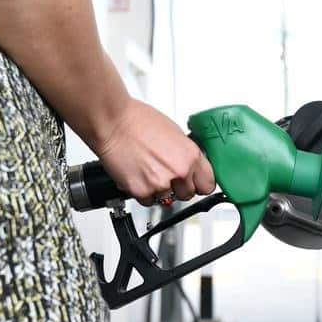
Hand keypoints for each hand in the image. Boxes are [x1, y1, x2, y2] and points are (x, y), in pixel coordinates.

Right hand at [95, 99, 215, 204]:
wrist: (113, 123)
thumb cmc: (139, 121)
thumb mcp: (175, 133)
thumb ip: (186, 153)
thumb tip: (190, 164)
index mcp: (191, 155)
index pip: (208, 184)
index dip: (199, 184)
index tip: (194, 182)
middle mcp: (179, 171)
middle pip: (188, 195)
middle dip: (178, 187)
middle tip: (166, 174)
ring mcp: (160, 183)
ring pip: (167, 199)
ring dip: (158, 189)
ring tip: (148, 169)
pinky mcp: (141, 191)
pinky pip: (148, 200)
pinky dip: (143, 192)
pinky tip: (138, 174)